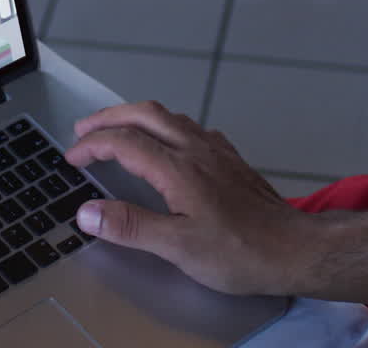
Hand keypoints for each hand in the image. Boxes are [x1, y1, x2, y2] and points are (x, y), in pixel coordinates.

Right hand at [65, 101, 320, 296]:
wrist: (295, 249)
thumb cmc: (240, 252)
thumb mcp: (178, 247)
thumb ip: (131, 226)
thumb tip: (87, 212)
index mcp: (178, 168)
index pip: (123, 142)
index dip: (92, 146)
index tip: (72, 157)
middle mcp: (196, 149)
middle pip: (144, 114)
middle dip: (109, 117)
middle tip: (83, 130)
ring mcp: (216, 151)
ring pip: (169, 116)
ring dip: (136, 117)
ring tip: (116, 129)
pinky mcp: (230, 159)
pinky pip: (191, 127)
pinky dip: (165, 126)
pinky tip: (167, 143)